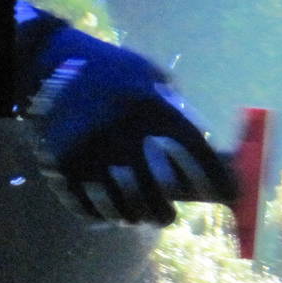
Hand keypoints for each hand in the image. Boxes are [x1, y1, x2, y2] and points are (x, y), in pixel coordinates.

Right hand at [27, 24, 237, 225]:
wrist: (51, 67)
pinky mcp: (63, 168)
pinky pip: (92, 210)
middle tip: (168, 214)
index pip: (193, 151)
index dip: (217, 177)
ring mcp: (89, 153)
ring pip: (124, 207)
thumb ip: (178, 112)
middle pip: (158, 191)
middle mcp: (119, 132)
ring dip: (136, 216)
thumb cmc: (113, 74)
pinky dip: (104, 215)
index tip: (229, 192)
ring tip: (139, 213)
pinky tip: (110, 208)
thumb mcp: (150, 78)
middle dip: (166, 210)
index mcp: (146, 104)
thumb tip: (215, 154)